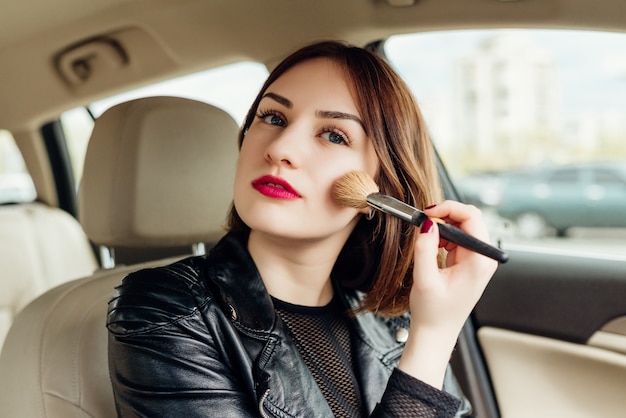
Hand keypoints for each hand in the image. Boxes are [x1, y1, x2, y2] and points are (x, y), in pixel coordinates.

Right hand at [398, 200, 497, 387]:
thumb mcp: (424, 279)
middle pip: (470, 218)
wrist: (436, 333)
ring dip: (443, 224)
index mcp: (479, 261)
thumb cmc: (433, 313)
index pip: (471, 218)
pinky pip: (459, 237)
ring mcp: (478, 260)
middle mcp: (484, 258)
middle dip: (445, 214)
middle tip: (423, 220)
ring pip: (464, 226)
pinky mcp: (470, 262)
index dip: (448, 208)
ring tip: (425, 236)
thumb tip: (426, 223)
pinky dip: (443, 234)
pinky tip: (431, 244)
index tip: (427, 212)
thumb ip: (425, 249)